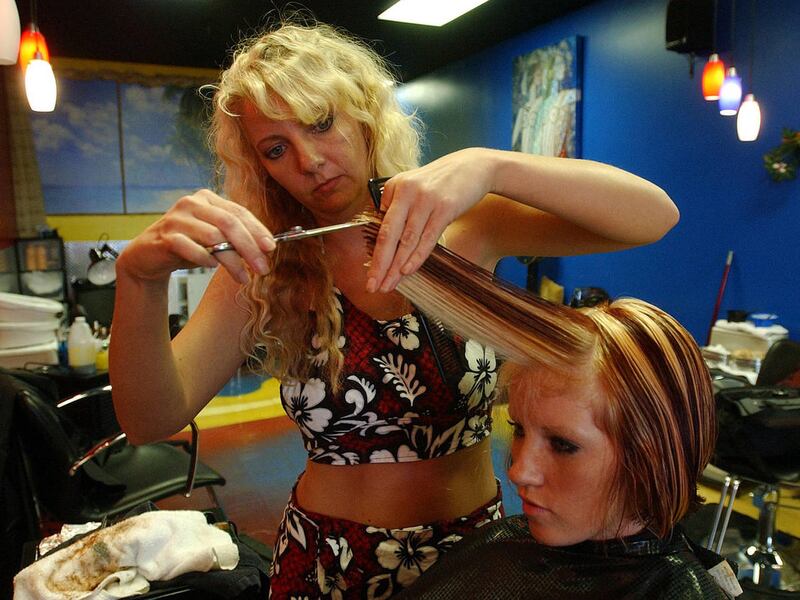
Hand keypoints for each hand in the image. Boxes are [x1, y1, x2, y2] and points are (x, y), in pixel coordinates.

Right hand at [117, 189, 275, 284]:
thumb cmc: (187, 246)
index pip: (239, 212)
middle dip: (250, 248)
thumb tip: (266, 249)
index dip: (258, 230)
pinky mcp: (165, 236)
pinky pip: (190, 248)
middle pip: (229, 223)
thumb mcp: (214, 239)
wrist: (148, 256)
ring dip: (232, 260)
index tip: (271, 249)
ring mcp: (176, 218)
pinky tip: (211, 267)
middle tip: (263, 268)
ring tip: (243, 277)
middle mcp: (192, 203)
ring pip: (213, 237)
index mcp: (207, 198)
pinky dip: (204, 259)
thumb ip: (236, 238)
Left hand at [366, 148, 492, 292]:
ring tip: (389, 285)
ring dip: (397, 266)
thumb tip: (385, 234)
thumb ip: (397, 205)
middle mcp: (407, 193)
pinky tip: (407, 270)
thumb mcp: (413, 186)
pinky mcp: (445, 208)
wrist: (474, 167)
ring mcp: (426, 200)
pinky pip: (428, 237)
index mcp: (395, 188)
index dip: (375, 255)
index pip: (380, 228)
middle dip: (380, 265)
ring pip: (407, 240)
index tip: (370, 276)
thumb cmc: (442, 181)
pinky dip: (416, 256)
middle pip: (388, 236)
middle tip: (373, 286)